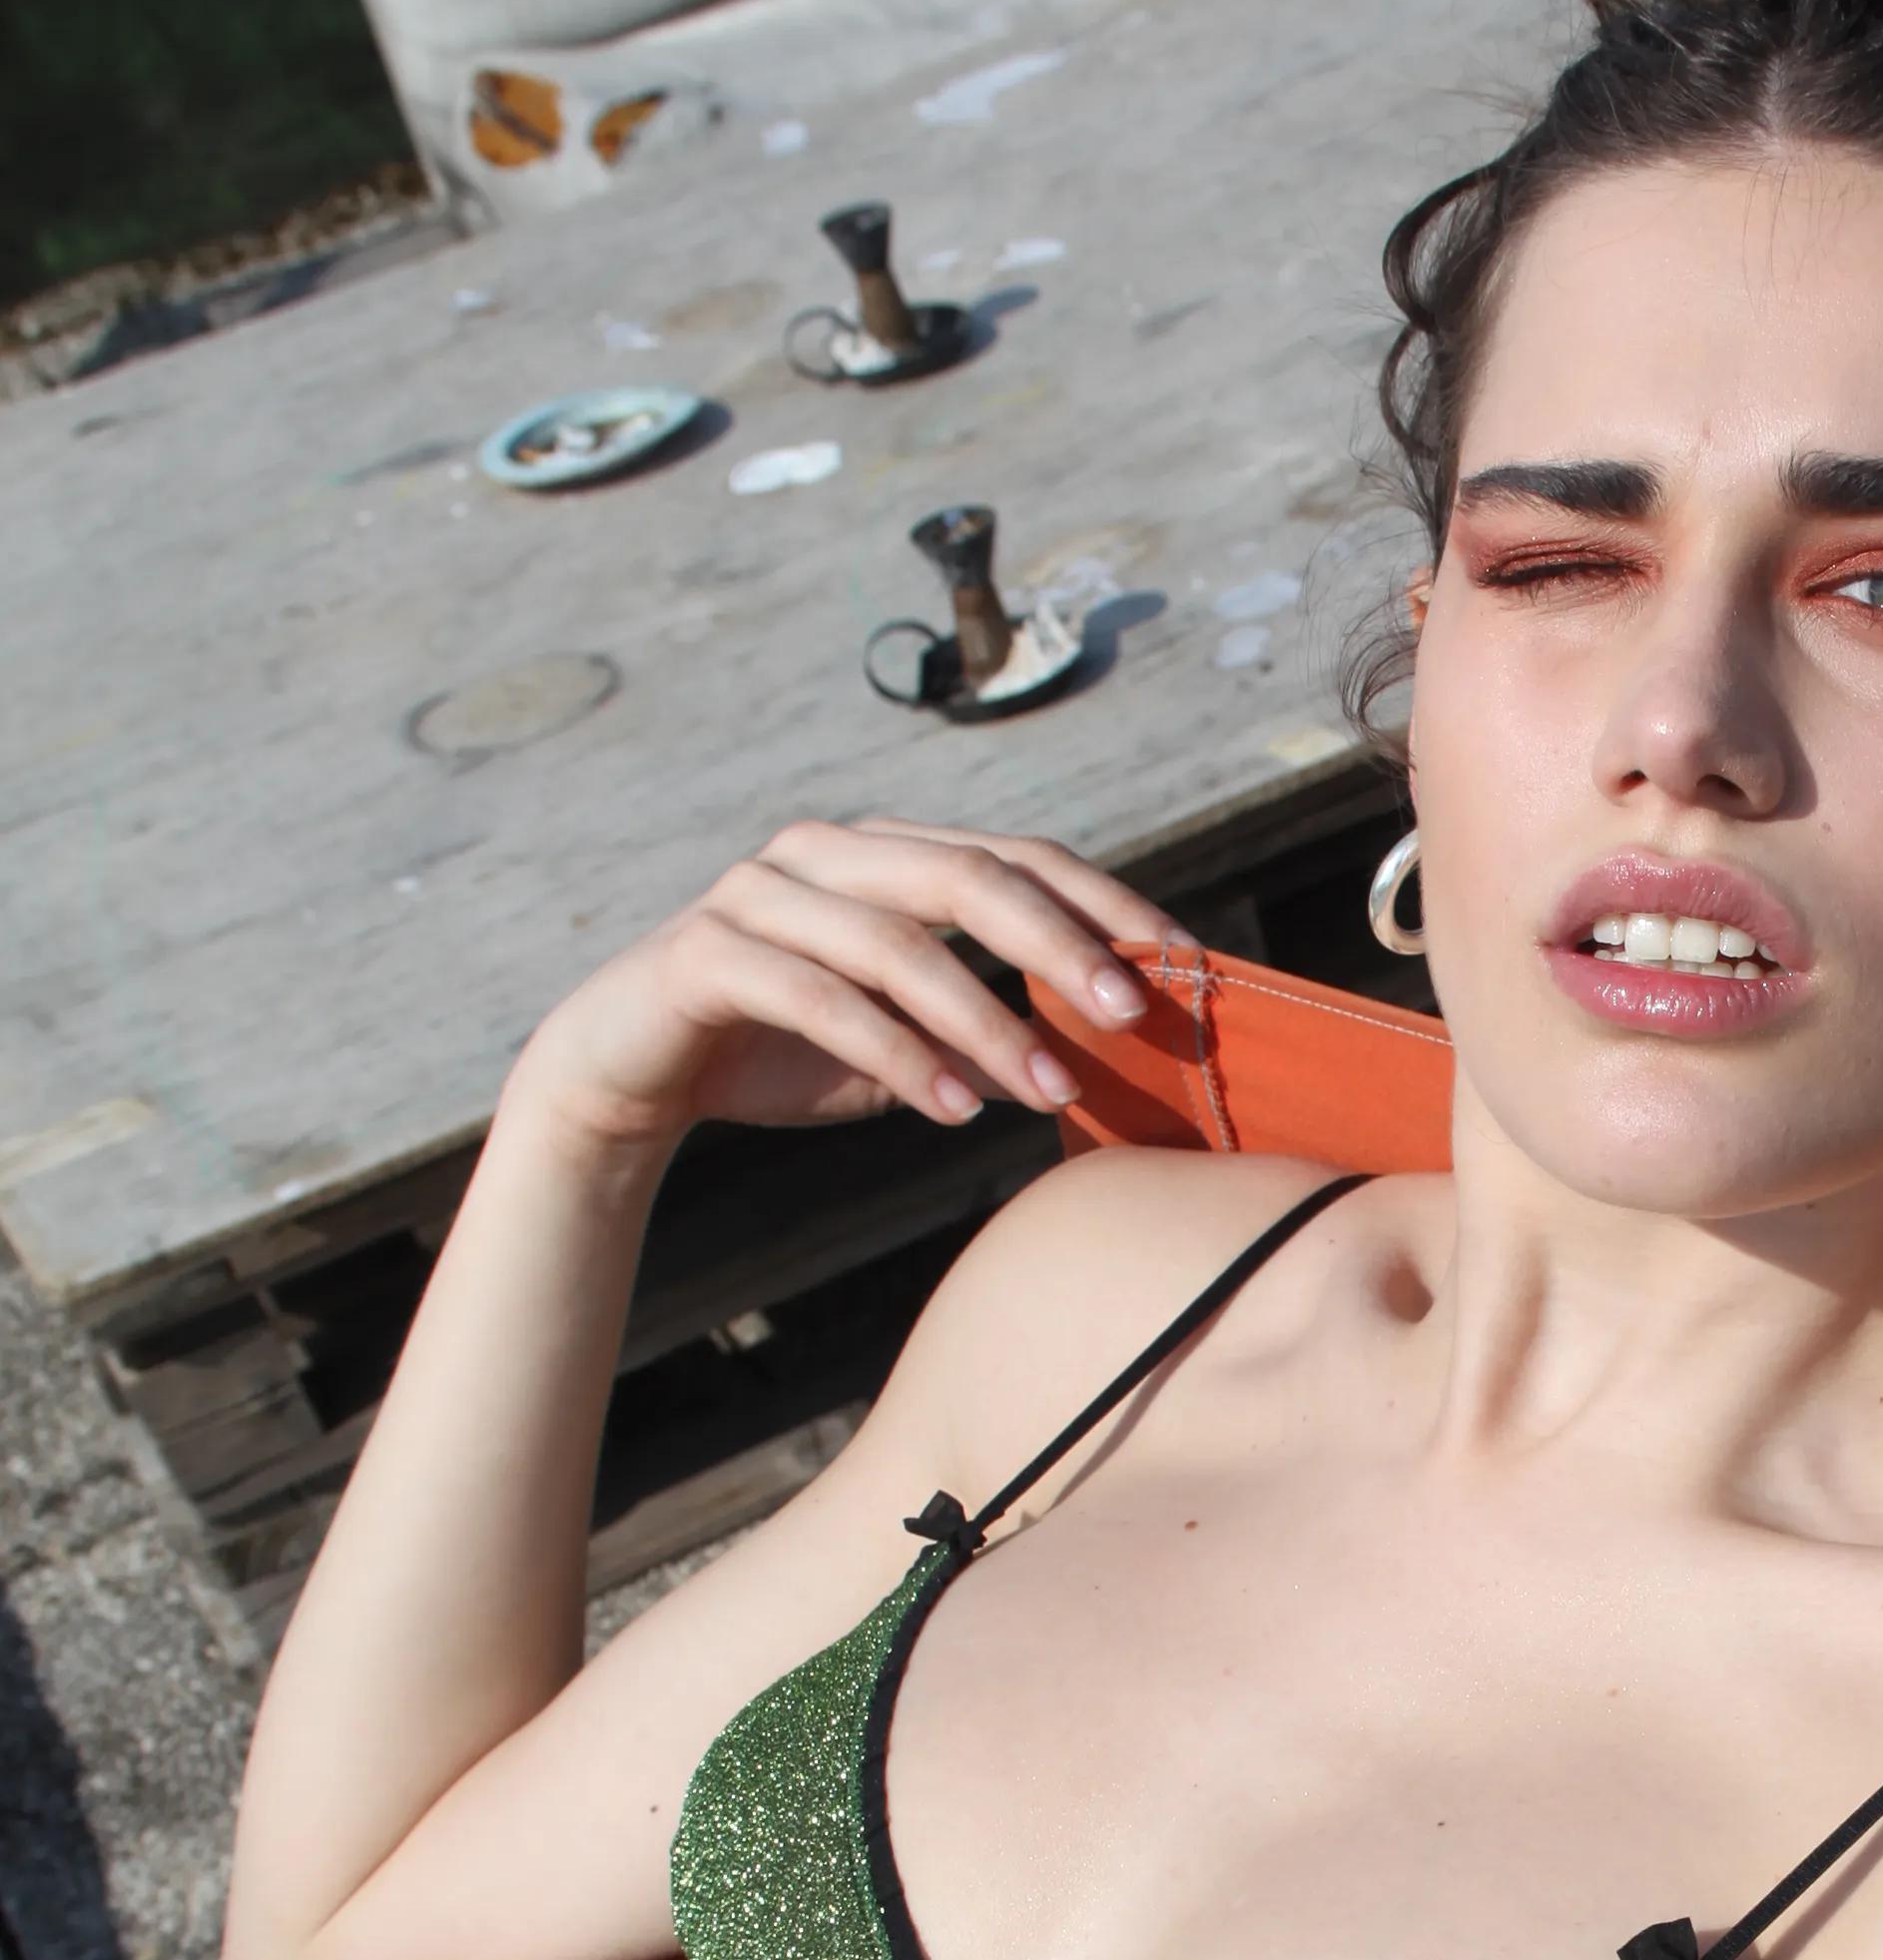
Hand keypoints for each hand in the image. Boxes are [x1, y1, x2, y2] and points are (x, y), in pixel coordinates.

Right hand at [505, 817, 1165, 1159]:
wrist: (625, 1073)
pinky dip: (895, 1055)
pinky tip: (951, 1107)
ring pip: (896, 941)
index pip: (1016, 856)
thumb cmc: (778, 1050)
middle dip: (1061, 944)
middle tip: (1131, 1014)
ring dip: (985, 1021)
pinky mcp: (708, 952)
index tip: (1180, 965)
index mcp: (883, 853)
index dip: (1102, 904)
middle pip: (968, 875)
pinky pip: (819, 998)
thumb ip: (980, 1034)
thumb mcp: (901, 1045)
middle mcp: (825, 852)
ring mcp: (760, 892)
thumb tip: (1092, 1060)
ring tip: (1050, 1089)